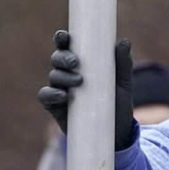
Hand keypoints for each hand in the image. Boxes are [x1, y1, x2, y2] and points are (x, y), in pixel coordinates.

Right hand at [37, 31, 136, 151]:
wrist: (115, 133)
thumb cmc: (118, 104)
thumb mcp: (123, 83)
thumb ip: (123, 63)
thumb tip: (123, 42)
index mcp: (82, 63)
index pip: (68, 47)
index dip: (62, 39)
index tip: (64, 36)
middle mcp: (68, 74)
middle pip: (57, 59)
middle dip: (62, 58)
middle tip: (76, 63)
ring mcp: (60, 90)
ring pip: (53, 76)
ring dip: (63, 76)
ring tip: (79, 82)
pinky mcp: (55, 107)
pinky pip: (45, 96)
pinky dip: (51, 94)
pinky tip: (62, 95)